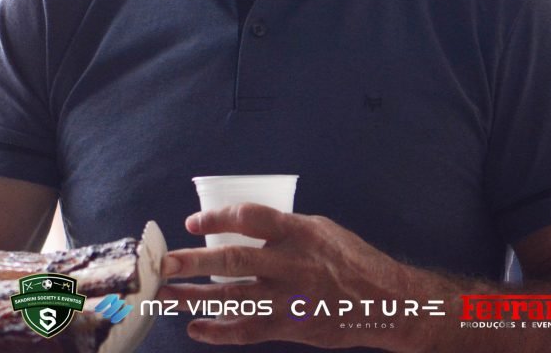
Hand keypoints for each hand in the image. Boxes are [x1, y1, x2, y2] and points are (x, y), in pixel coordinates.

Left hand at [158, 203, 417, 349]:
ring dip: (194, 298)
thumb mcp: (322, 230)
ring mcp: (288, 299)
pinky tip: (195, 328)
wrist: (384, 303)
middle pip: (233, 262)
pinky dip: (218, 331)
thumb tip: (245, 227)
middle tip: (165, 263)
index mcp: (299, 233)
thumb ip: (284, 229)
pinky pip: (246, 331)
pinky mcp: (289, 327)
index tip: (192, 223)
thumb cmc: (352, 260)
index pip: (250, 218)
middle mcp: (291, 264)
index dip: (217, 219)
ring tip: (165, 295)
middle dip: (194, 263)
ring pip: (232, 299)